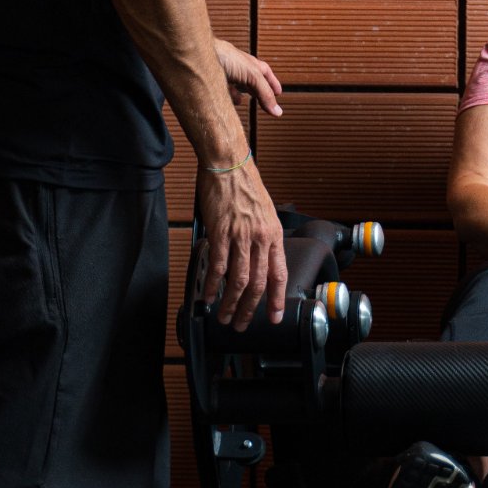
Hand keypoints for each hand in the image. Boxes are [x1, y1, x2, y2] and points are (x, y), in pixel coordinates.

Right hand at [196, 157, 287, 329]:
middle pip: (258, 283)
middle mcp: (261, 238)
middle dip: (250, 309)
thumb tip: (256, 261)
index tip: (275, 317)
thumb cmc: (244, 185)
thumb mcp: (264, 213)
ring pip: (238, 279)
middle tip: (242, 324)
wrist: (229, 164)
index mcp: (274, 234)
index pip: (278, 274)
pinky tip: (208, 295)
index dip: (277, 299)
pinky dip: (212, 284)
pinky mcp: (220, 232)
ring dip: (231, 303)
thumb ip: (262, 238)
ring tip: (224, 316)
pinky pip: (218, 265)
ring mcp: (240, 236)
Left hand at [213, 38, 282, 116]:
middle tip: (265, 102)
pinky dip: (225, 95)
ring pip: (234, 84)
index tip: (278, 93)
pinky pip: (220, 89)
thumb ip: (265, 94)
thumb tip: (278, 112)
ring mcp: (223, 73)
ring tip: (243, 101)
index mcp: (250, 63)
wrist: (197, 53)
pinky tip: (225, 100)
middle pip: (251, 80)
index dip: (272, 83)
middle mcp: (237, 67)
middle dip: (258, 90)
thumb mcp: (252, 76)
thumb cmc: (226, 57)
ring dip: (240, 92)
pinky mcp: (211, 80)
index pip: (265, 73)